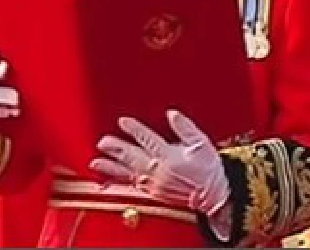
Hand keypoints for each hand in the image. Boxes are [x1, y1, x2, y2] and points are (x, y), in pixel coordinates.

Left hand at [90, 109, 230, 217]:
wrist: (214, 195)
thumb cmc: (208, 169)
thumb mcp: (201, 143)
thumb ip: (185, 128)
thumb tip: (172, 114)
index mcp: (171, 156)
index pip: (149, 140)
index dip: (135, 130)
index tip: (123, 122)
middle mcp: (160, 171)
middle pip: (134, 157)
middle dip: (117, 150)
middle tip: (102, 143)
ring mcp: (155, 184)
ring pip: (129, 174)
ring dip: (111, 168)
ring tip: (96, 164)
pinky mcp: (154, 193)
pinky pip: (133, 187)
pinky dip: (119, 183)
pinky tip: (108, 181)